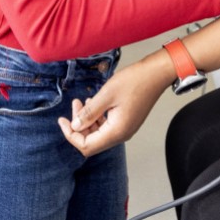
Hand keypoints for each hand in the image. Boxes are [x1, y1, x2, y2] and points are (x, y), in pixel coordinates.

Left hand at [58, 52, 172, 156]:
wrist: (157, 73)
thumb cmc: (135, 81)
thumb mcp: (107, 94)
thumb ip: (89, 113)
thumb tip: (75, 126)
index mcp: (116, 131)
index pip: (86, 145)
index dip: (71, 135)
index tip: (62, 120)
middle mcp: (122, 134)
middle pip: (92, 141)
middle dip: (78, 126)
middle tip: (74, 105)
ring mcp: (126, 128)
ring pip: (99, 133)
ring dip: (88, 120)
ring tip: (82, 101)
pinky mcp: (128, 120)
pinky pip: (108, 125)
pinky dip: (98, 117)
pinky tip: (94, 102)